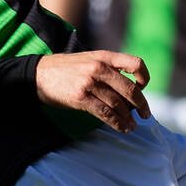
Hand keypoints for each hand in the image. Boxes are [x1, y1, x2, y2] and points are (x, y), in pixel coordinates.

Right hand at [34, 51, 150, 132]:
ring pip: (118, 104)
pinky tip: (122, 128)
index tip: (143, 87)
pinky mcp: (81, 98)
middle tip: (146, 114)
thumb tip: (129, 88)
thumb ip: (107, 68)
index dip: (144, 76)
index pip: (135, 63)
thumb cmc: (66, 69)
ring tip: (133, 126)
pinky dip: (116, 123)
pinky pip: (105, 113)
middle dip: (141, 104)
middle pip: (129, 89)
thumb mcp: (89, 59)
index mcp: (104, 56)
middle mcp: (99, 68)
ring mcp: (90, 83)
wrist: (39, 74)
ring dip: (128, 118)